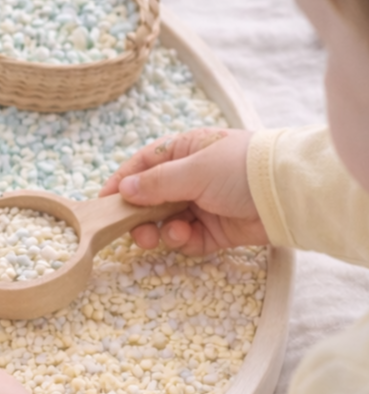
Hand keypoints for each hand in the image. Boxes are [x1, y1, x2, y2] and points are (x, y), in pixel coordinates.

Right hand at [99, 128, 267, 254]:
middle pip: (150, 200)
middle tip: (134, 231)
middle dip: (139, 216)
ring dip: (160, 231)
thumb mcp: (194, 170)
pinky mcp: (216, 230)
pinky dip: (183, 241)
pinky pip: (187, 239)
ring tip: (165, 236)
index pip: (142, 166)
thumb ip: (155, 183)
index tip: (103, 203)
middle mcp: (191, 177)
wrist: (290, 194)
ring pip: (165, 222)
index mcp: (185, 152)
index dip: (122, 183)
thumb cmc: (241, 169)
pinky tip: (187, 237)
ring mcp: (203, 205)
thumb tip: (123, 190)